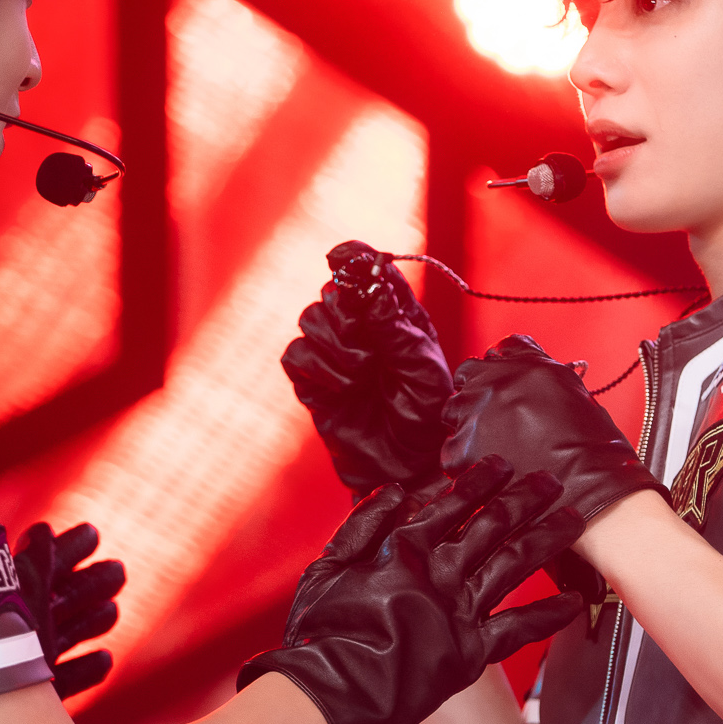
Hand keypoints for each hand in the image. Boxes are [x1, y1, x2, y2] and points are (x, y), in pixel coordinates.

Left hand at [14, 521, 125, 698]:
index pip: (41, 566)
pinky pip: (64, 681)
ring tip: (112, 612)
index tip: (92, 535)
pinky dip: (86, 670)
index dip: (68, 548)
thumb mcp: (18, 601)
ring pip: (65, 636)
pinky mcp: (31, 700)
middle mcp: (14, 629)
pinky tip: (105, 660)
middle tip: (118, 570)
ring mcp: (23, 664)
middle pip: (60, 600)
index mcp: (5, 598)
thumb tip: (44, 531)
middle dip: (91, 583)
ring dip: (92, 621)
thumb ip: (35, 565)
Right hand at [241, 457, 583, 723]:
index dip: (480, 481)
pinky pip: (518, 629)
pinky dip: (548, 615)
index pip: (453, 505)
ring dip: (545, 538)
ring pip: (514, 564)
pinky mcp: (470, 652)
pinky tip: (573, 601)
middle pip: (493, 526)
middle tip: (552, 481)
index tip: (502, 464)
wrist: (329, 692)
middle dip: (525, 499)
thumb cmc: (321, 631)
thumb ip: (364, 523)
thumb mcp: (330, 566)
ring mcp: (460, 611)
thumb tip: (397, 490)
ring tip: (573, 519)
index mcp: (406, 548)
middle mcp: (441, 573)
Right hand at [282, 241, 453, 492]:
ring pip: (311, 319)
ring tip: (362, 375)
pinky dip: (318, 368)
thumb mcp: (420, 365)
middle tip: (371, 348)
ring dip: (336, 346)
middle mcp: (362, 327)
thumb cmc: (427, 415)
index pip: (367, 266)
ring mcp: (334, 353)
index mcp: (395, 312)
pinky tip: (343, 388)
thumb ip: (392, 324)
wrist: (409, 466)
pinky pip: (296, 355)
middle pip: (332, 291)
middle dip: (347, 315)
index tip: (346, 257)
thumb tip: (368, 284)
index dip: (353, 257)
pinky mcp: (312, 380)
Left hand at [443, 335, 664, 524]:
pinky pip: (452, 449)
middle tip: (498, 421)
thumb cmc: (595, 450)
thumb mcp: (574, 395)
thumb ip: (542, 379)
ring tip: (497, 450)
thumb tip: (526, 380)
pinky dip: (467, 461)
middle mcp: (497, 381)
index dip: (502, 371)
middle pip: (469, 375)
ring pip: (455, 411)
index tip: (506, 387)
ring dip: (470, 424)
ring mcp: (476, 413)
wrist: (593, 491)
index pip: (499, 351)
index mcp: (528, 365)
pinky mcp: (461, 450)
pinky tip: (493, 474)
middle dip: (479, 394)